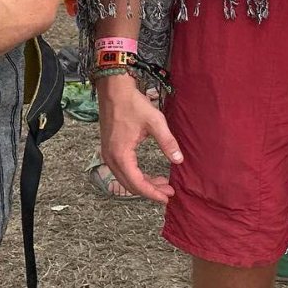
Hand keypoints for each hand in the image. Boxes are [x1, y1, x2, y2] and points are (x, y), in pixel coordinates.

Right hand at [97, 75, 182, 204]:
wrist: (113, 90)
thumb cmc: (133, 104)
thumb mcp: (155, 122)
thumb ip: (167, 142)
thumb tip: (179, 160)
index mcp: (121, 155)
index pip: (137, 183)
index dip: (153, 193)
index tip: (167, 197)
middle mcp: (110, 158)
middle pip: (130, 185)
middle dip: (150, 190)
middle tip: (168, 191)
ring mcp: (107, 154)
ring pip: (125, 179)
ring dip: (143, 183)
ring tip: (162, 183)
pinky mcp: (109, 149)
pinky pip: (122, 170)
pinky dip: (135, 175)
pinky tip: (148, 173)